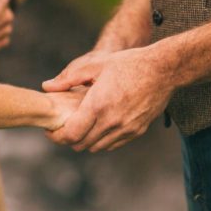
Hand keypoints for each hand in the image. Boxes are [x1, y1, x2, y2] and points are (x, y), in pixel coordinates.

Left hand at [44, 47, 174, 151]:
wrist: (163, 70)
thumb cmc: (128, 64)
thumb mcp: (95, 65)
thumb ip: (68, 78)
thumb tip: (46, 86)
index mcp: (98, 105)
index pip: (71, 134)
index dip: (57, 136)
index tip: (51, 131)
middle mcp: (112, 122)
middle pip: (81, 144)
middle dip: (68, 139)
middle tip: (62, 129)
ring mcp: (126, 129)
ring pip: (97, 147)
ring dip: (85, 140)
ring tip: (80, 127)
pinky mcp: (137, 131)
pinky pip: (113, 144)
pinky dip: (102, 140)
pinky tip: (98, 126)